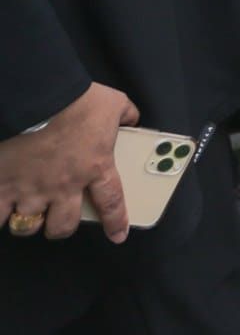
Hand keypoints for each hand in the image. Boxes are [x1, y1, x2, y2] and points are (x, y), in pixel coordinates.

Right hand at [0, 83, 138, 243]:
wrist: (39, 98)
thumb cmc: (76, 100)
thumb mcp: (113, 103)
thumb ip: (124, 115)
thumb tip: (131, 117)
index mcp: (95, 168)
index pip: (111, 203)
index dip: (115, 222)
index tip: (118, 236)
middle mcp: (64, 186)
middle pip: (63, 226)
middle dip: (61, 227)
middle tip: (57, 218)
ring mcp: (31, 189)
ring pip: (28, 225)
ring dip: (28, 221)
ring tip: (26, 213)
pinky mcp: (3, 185)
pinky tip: (1, 211)